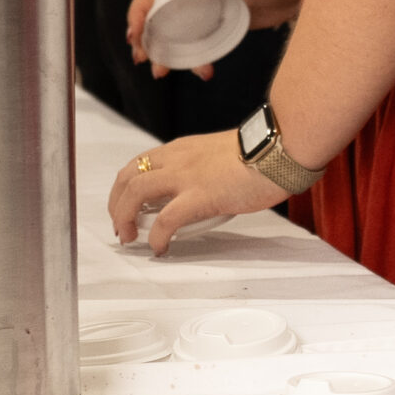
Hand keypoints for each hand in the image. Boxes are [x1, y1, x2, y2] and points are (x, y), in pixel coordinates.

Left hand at [106, 131, 290, 256]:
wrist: (278, 147)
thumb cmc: (260, 153)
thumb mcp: (219, 156)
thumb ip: (203, 170)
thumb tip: (202, 193)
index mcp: (181, 149)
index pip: (139, 164)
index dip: (125, 188)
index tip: (126, 207)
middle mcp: (176, 159)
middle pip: (127, 177)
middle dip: (116, 204)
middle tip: (121, 227)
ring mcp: (186, 176)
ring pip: (136, 193)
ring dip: (124, 217)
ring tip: (130, 238)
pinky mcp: (200, 195)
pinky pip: (166, 219)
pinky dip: (157, 236)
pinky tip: (160, 247)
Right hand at [125, 0, 308, 78]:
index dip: (138, 11)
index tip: (135, 35)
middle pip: (155, 13)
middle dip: (145, 37)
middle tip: (143, 58)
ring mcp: (202, 8)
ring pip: (172, 32)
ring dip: (164, 52)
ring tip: (161, 71)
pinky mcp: (216, 24)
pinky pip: (196, 43)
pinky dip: (194, 59)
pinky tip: (203, 71)